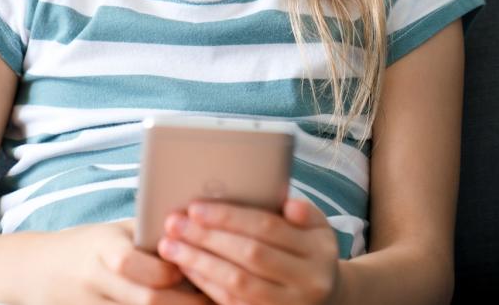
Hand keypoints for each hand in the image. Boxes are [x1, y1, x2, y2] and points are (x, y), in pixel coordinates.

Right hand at [21, 218, 212, 304]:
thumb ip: (152, 232)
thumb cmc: (89, 245)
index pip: (138, 262)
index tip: (203, 267)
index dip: (172, 269)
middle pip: (147, 300)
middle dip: (187, 303)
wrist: (36, 271)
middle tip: (219, 298)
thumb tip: (203, 229)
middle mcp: (97, 279)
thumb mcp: (116, 231)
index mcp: (104, 247)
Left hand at [157, 198, 342, 304]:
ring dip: (199, 262)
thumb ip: (303, 212)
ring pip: (237, 283)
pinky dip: (206, 284)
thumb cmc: (310, 251)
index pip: (269, 228)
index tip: (196, 207)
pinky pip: (231, 303)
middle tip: (175, 223)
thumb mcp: (317, 227)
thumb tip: (288, 203)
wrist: (327, 298)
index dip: (230, 217)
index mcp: (319, 250)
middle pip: (250, 255)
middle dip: (208, 237)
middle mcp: (308, 281)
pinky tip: (187, 268)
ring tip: (171, 245)